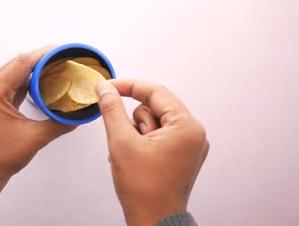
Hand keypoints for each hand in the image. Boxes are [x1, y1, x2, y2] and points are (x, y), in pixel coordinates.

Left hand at [0, 46, 75, 199]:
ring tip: (54, 66)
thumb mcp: (34, 138)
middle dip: (40, 59)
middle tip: (61, 56)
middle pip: (16, 65)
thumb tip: (77, 115)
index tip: (60, 49)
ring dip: (33, 70)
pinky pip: (10, 85)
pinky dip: (26, 82)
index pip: (21, 64)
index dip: (43, 54)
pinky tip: (41, 82)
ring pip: (13, 74)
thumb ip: (58, 123)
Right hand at [95, 79, 208, 225]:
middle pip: (156, 107)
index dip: (128, 86)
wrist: (153, 221)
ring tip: (133, 154)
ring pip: (155, 121)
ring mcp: (189, 145)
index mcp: (186, 127)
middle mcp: (193, 133)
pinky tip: (137, 158)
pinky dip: (142, 140)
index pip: (155, 92)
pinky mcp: (181, 154)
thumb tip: (105, 89)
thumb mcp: (121, 142)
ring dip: (137, 132)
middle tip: (125, 139)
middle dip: (134, 120)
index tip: (108, 87)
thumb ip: (112, 110)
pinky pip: (158, 134)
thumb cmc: (143, 189)